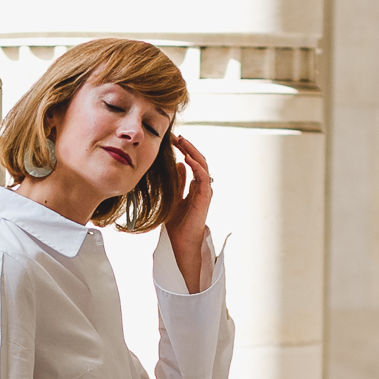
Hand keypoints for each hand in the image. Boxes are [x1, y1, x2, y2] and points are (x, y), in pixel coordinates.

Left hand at [165, 134, 213, 289]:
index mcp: (195, 186)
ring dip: (192, 152)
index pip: (192, 162)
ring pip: (202, 165)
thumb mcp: (173, 197)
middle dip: (188, 147)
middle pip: (198, 160)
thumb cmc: (178, 224)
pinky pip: (203, 176)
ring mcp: (205, 191)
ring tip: (181, 142)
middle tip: (176, 136)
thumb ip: (178, 182)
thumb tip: (179, 165)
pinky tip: (187, 157)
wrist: (182, 243)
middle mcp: (202, 187)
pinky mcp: (205, 197)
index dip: (184, 150)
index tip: (173, 140)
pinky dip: (196, 166)